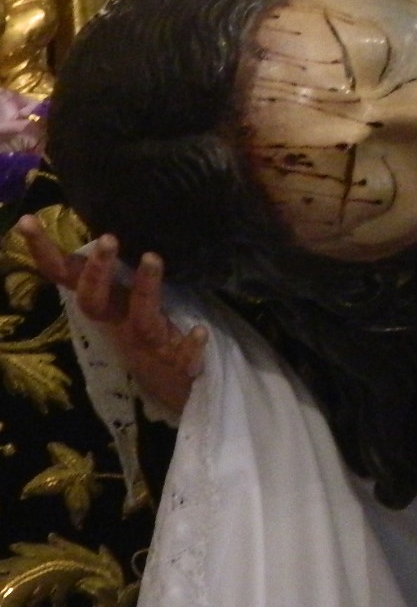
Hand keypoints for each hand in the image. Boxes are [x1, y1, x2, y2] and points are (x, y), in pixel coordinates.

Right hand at [15, 216, 207, 412]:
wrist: (173, 385)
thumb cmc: (146, 329)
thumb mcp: (123, 297)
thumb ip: (110, 269)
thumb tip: (101, 224)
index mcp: (106, 304)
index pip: (68, 277)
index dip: (44, 253)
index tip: (27, 221)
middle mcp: (120, 324)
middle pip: (96, 302)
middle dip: (97, 273)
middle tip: (107, 238)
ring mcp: (148, 345)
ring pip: (141, 320)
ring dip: (145, 290)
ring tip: (152, 257)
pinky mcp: (177, 364)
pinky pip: (182, 356)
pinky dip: (189, 345)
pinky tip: (200, 331)